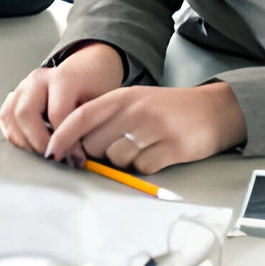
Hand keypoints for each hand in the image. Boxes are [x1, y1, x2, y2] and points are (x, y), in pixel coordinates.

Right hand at [0, 42, 124, 155]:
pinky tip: (31, 144)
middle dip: (38, 142)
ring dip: (23, 141)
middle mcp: (38, 79)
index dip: (65, 142)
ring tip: (43, 153)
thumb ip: (89, 127)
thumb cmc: (96, 87)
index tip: (75, 159)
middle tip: (55, 158)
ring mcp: (23, 85)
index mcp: (63, 77)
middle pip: (25, 113)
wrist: (89, 68)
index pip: (56, 115)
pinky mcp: (15, 94)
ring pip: (9, 116)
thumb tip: (76, 159)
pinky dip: (15, 135)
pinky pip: (5, 117)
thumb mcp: (102, 104)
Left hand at [43, 83, 247, 173]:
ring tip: (141, 148)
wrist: (213, 110)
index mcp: (122, 97)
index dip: (62, 136)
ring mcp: (154, 130)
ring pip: (116, 159)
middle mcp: (135, 111)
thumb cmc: (166, 109)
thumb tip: (74, 143)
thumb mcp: (134, 101)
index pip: (80, 117)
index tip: (51, 153)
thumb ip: (106, 117)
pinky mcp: (172, 149)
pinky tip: (157, 154)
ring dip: (123, 161)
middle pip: (94, 144)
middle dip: (97, 153)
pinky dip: (145, 167)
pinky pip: (142, 168)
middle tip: (115, 148)